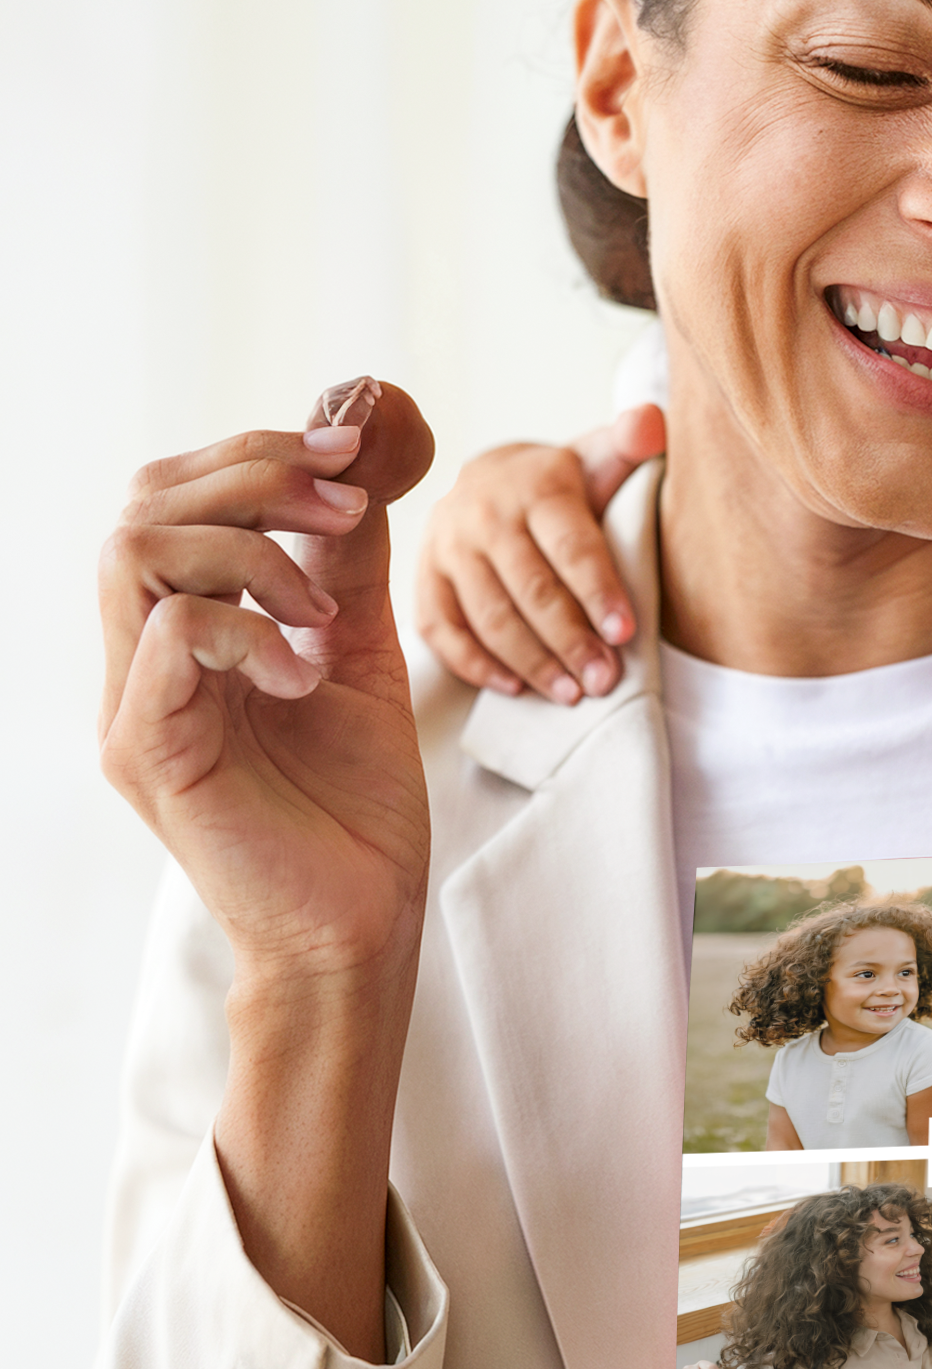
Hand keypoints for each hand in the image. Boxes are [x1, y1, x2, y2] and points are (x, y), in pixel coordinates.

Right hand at [98, 381, 435, 1357]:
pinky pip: (169, 633)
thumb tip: (362, 462)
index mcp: (183, 632)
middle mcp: (140, 661)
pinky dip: (249, 626)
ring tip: (326, 607)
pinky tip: (306, 668)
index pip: (173, 496)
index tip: (353, 448)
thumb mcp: (359, 654)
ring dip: (254, 546)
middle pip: (146, 504)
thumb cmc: (356, 801)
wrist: (360, 920)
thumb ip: (345, 565)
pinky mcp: (147, 751)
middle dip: (257, 474)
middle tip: (349, 501)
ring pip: (137, 550)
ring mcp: (133, 705)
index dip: (257, 452)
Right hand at [416, 401, 661, 703]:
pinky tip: (514, 689)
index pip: (570, 545)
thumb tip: (653, 421)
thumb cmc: (566, 484)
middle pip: (530, 589)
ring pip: (489, 616)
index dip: (598, 591)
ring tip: (572, 694)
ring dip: (531, 662)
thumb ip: (632, 441)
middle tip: (604, 680)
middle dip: (570, 640)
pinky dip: (475, 664)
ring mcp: (448, 547)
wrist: (497, 479)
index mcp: (535, 486)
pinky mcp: (425, 577)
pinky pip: (441, 629)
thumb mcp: (601, 456)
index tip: (625, 634)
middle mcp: (484, 514)